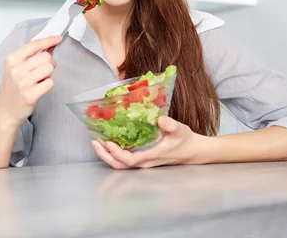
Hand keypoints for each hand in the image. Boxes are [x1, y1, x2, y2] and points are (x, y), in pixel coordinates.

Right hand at [0, 35, 61, 127]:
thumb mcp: (15, 68)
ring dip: (48, 75)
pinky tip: (39, 89)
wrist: (5, 111)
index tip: (58, 38)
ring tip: (39, 81)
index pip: (35, 44)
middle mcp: (16, 69)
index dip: (49, 40)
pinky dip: (48, 85)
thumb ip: (31, 56)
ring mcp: (23, 82)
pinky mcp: (30, 95)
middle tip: (43, 72)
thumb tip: (50, 45)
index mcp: (12, 59)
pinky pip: (50, 83)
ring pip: (49, 69)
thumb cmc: (13, 88)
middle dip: (49, 63)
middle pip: (46, 57)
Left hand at [91, 115, 207, 168]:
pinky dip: (113, 153)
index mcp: (151, 156)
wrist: (192, 151)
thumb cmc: (185, 140)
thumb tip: (161, 120)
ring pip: (120, 164)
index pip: (129, 161)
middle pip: (119, 166)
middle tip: (95, 142)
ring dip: (107, 155)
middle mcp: (144, 162)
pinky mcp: (142, 159)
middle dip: (105, 156)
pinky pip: (124, 160)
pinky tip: (108, 142)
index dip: (117, 154)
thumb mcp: (180, 130)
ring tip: (97, 142)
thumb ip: (171, 125)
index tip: (109, 142)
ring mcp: (142, 162)